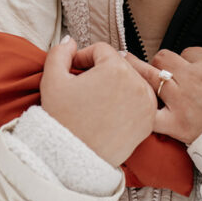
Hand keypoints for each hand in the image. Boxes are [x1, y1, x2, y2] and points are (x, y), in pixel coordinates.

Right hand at [40, 37, 155, 165]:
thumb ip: (60, 52)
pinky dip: (126, 100)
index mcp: (116, 69)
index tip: (73, 71)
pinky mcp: (149, 121)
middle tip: (82, 87)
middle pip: (117, 64)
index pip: (101, 50)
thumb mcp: (51, 79)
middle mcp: (137, 83)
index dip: (83, 58)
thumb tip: (71, 41)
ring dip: (115, 84)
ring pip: (130, 80)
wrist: (74, 159)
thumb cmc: (62, 120)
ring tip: (95, 99)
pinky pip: (139, 99)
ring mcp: (147, 103)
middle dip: (99, 71)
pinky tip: (108, 111)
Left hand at [128, 47, 201, 143]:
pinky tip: (129, 104)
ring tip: (121, 61)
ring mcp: (184, 100)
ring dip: (137, 69)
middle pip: (165, 58)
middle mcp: (194, 77)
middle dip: (163, 63)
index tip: (188, 69)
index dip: (187, 60)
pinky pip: (151, 115)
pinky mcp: (179, 125)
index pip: (189, 52)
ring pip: (150, 75)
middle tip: (160, 71)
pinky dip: (142, 111)